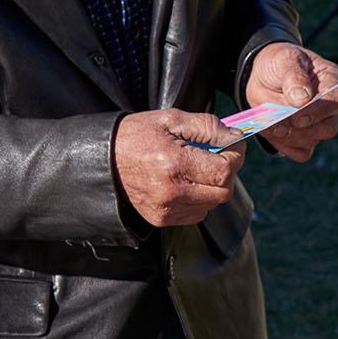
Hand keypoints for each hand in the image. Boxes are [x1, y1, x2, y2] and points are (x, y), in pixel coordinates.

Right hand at [114, 109, 245, 226]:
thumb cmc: (135, 135)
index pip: (224, 171)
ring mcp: (165, 210)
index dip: (235, 156)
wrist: (101, 159)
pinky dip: (200, 199)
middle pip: (223, 191)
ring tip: (196, 168)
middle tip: (215, 156)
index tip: (232, 145)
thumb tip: (235, 137)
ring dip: (213, 186)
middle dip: (226, 172)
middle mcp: (171, 192)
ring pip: (212, 204)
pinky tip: (185, 182)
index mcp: (173, 164)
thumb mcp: (170, 119)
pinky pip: (197, 213)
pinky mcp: (161, 219)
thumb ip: (207, 126)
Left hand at [242, 42, 337, 161]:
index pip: (335, 101)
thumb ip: (294, 77)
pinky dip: (284, 147)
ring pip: (311, 141)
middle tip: (276, 124)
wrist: (263, 74)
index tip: (297, 117)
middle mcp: (331, 106)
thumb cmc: (279, 63)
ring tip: (266, 122)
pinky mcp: (305, 139)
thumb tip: (303, 99)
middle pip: (328, 128)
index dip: (317, 112)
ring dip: (287, 136)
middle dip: (300, 129)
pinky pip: (301, 153)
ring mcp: (319, 124)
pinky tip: (272, 132)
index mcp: (333, 81)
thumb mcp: (285, 60)